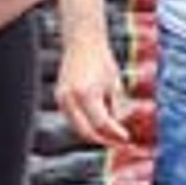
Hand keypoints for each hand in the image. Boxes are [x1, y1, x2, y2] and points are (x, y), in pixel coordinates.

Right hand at [55, 32, 132, 149]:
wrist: (82, 42)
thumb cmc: (102, 60)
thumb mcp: (115, 84)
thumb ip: (117, 107)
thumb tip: (118, 127)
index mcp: (87, 94)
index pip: (101, 123)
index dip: (115, 134)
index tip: (127, 138)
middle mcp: (71, 98)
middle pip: (86, 131)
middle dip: (103, 139)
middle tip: (119, 143)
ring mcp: (62, 98)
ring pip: (77, 127)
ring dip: (94, 134)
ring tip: (111, 136)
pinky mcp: (58, 97)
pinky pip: (72, 118)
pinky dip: (85, 124)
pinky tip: (99, 124)